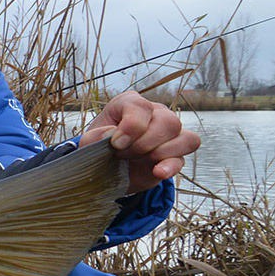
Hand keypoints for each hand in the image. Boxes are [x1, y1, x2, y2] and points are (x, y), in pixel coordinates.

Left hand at [79, 90, 200, 193]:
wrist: (106, 171)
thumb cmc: (99, 149)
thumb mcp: (89, 143)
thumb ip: (95, 137)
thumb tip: (112, 135)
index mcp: (130, 103)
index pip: (141, 106)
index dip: (131, 127)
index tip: (116, 144)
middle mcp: (155, 112)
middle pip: (167, 121)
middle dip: (143, 144)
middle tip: (123, 155)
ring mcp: (169, 133)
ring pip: (184, 136)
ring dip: (159, 153)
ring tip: (137, 161)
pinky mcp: (176, 153)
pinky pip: (185, 157)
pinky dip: (172, 166)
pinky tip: (157, 172)